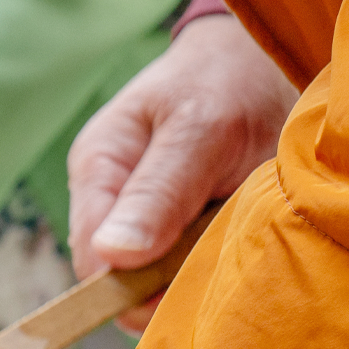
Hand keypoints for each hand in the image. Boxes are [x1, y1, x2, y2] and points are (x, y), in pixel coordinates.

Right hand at [69, 14, 296, 330]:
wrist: (258, 61)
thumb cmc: (224, 82)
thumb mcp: (197, 127)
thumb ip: (158, 191)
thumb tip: (111, 256)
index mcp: (97, 171)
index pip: (91, 257)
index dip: (128, 284)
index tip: (177, 287)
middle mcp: (111, 202)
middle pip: (122, 275)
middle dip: (168, 278)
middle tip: (220, 246)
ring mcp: (143, 217)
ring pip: (156, 277)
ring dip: (196, 268)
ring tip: (231, 229)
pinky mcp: (175, 227)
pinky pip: (185, 266)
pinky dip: (214, 259)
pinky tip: (234, 232)